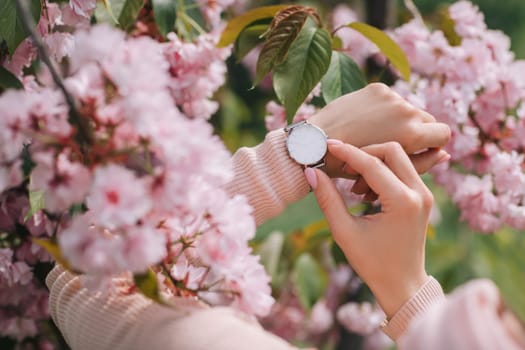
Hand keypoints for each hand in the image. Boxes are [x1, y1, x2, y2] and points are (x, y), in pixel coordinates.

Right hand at [304, 142, 431, 317]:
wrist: (403, 284)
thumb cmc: (372, 263)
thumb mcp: (344, 231)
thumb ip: (328, 199)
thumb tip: (312, 172)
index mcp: (402, 202)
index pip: (372, 164)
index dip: (347, 152)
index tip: (328, 145)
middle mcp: (419, 194)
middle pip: (392, 150)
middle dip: (364, 153)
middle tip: (343, 170)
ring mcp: (425, 194)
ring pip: (399, 158)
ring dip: (374, 162)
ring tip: (355, 188)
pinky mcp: (423, 197)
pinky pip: (403, 170)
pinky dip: (383, 172)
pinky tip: (367, 192)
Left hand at [308, 83, 450, 177]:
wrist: (314, 144)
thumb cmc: (350, 167)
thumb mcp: (387, 172)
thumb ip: (421, 163)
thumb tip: (447, 155)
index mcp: (411, 133)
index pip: (443, 134)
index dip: (433, 145)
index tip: (417, 153)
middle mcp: (405, 110)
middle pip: (428, 119)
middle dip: (416, 133)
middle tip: (394, 148)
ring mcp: (390, 96)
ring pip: (409, 109)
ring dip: (400, 122)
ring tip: (376, 138)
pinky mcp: (376, 89)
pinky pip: (391, 100)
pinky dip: (384, 111)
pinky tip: (365, 124)